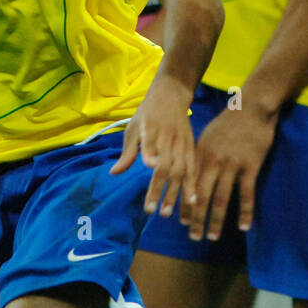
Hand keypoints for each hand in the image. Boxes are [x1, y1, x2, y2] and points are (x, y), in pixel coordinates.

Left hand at [110, 74, 194, 219]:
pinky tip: (191, 202)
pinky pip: (193, 169)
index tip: (150, 166)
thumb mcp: (133, 127)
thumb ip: (128, 152)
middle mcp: (168, 137)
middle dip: (159, 188)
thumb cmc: (148, 113)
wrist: (172, 95)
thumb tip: (114, 173)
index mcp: (151, 128)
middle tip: (151, 210)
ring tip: (168, 213)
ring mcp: (182, 142)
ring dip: (175, 192)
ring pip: (180, 170)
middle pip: (165, 165)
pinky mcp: (192, 147)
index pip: (150, 142)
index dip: (150, 153)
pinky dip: (192, 185)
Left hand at [186, 101, 277, 240]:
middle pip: (201, 195)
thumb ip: (199, 156)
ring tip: (212, 236)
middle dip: (196, 218)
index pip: (188, 184)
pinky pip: (246, 194)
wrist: (253, 106)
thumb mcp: (208, 136)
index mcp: (200, 153)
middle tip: (194, 237)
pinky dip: (245, 212)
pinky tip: (243, 226)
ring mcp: (232, 164)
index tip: (181, 222)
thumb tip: (189, 176)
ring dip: (216, 220)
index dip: (184, 204)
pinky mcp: (250, 166)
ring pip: (221, 198)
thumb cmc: (230, 121)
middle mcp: (213, 161)